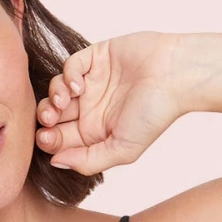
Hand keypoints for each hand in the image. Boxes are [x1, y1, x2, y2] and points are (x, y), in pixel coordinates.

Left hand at [34, 32, 183, 175]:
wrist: (176, 76)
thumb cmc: (155, 115)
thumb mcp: (122, 150)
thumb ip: (88, 161)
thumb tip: (56, 163)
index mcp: (94, 132)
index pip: (60, 139)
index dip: (48, 140)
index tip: (46, 139)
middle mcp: (90, 108)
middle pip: (53, 115)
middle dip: (45, 119)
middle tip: (49, 120)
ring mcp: (91, 82)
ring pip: (56, 89)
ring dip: (53, 97)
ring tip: (63, 103)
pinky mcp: (95, 58)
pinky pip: (70, 66)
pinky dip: (67, 76)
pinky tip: (78, 86)